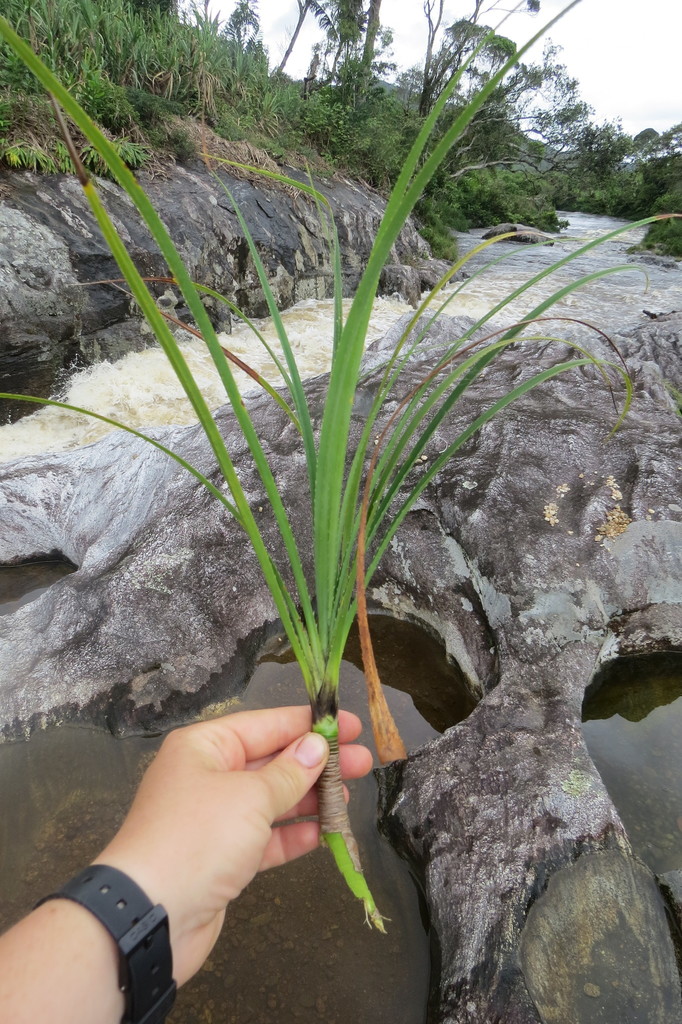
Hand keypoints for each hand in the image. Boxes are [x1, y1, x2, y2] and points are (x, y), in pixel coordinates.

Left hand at [97, 706, 371, 984]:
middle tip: (363, 762)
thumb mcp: (250, 797)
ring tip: (349, 797)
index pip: (267, 724)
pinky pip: (266, 838)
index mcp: (205, 747)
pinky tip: (326, 833)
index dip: (310, 724)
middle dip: (317, 763)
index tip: (351, 725)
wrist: (151, 916)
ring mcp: (215, 819)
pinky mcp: (223, 858)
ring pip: (272, 800)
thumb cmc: (197, 839)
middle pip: (272, 761)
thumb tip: (317, 746)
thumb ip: (289, 773)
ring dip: (310, 799)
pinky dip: (295, 835)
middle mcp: (208, 776)